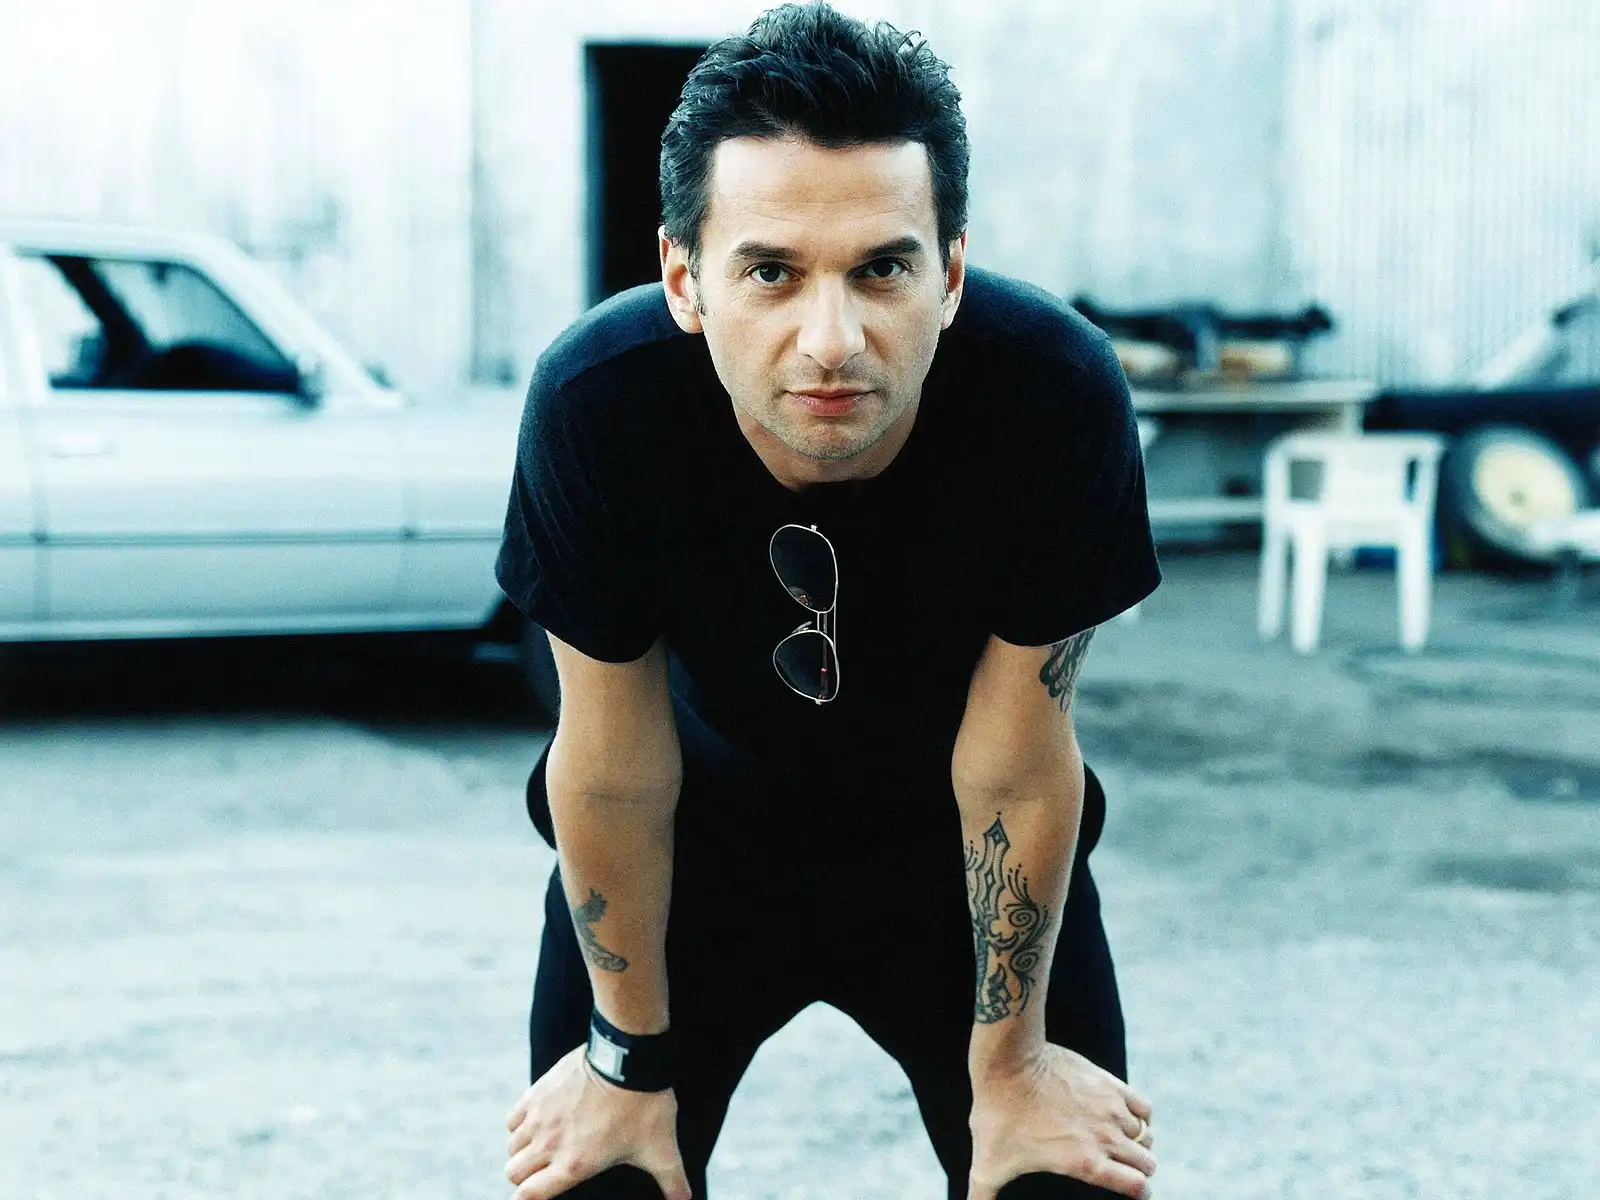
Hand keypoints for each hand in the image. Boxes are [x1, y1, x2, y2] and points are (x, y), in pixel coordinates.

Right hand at [504, 1046, 690, 1199]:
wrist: (628, 1058)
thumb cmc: (644, 1107)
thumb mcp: (660, 1150)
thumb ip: (673, 1183)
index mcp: (572, 1166)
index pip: (526, 1196)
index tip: (534, 1196)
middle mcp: (548, 1144)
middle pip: (513, 1172)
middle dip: (525, 1177)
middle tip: (543, 1172)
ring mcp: (539, 1116)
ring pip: (512, 1145)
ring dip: (522, 1150)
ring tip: (542, 1148)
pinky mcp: (537, 1092)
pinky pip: (512, 1117)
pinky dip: (519, 1124)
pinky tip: (538, 1122)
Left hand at [967, 1044, 1156, 1199]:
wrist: (1009, 1062)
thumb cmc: (998, 1114)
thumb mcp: (987, 1164)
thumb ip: (981, 1195)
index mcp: (1085, 1163)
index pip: (1137, 1187)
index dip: (1139, 1193)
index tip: (1134, 1192)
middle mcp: (1106, 1137)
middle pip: (1146, 1162)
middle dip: (1141, 1171)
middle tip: (1127, 1171)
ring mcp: (1111, 1108)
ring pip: (1146, 1135)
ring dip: (1139, 1144)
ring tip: (1124, 1145)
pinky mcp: (1108, 1082)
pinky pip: (1143, 1106)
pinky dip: (1141, 1116)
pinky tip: (1127, 1118)